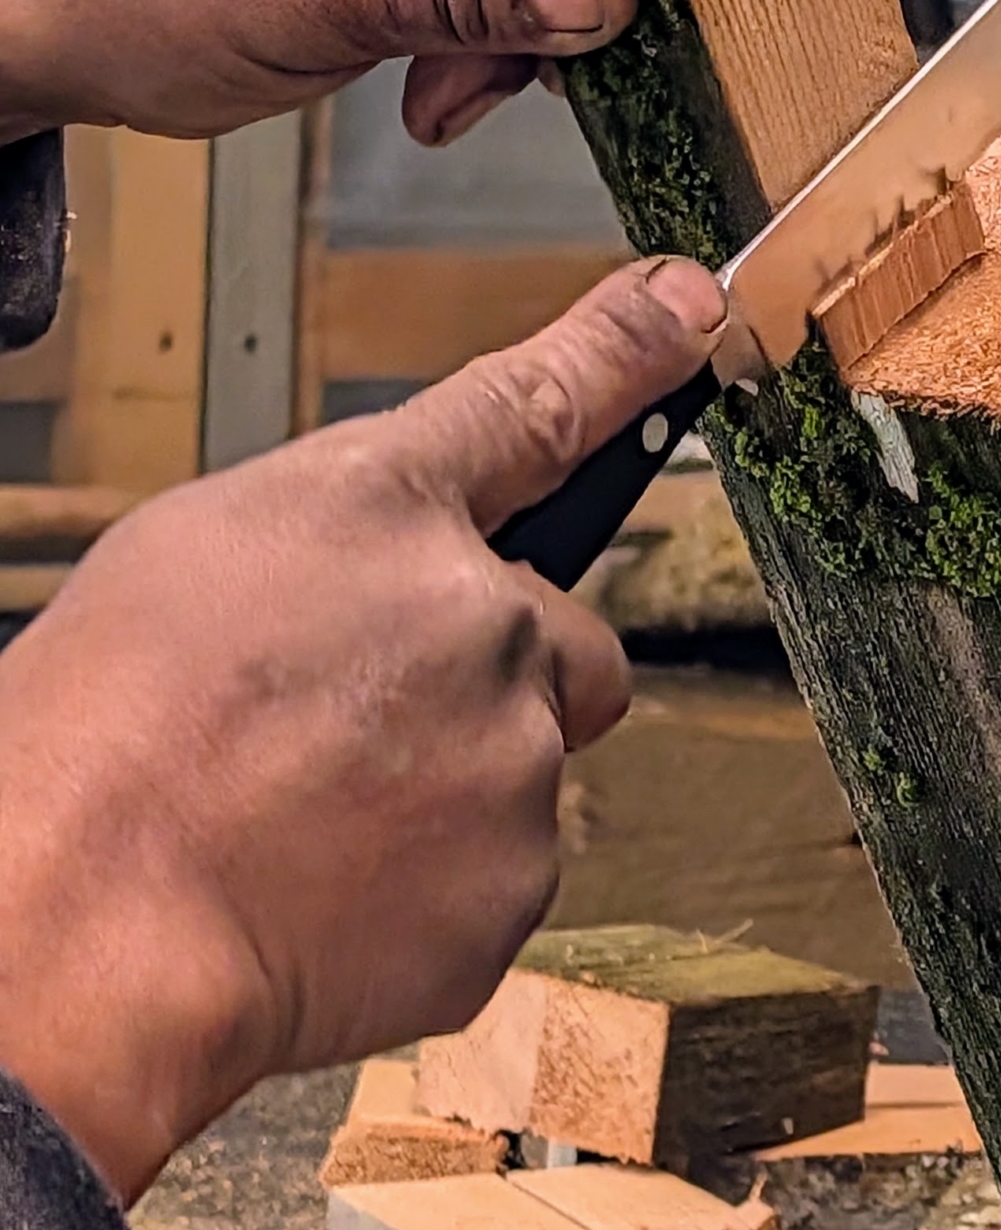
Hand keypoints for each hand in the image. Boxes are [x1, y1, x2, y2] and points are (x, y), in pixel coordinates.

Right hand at [0, 254, 723, 1202]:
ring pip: (524, 771)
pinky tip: (323, 899)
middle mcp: (482, 620)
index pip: (529, 406)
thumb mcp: (189, 557)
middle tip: (358, 733)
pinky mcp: (518, 886)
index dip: (619, 354)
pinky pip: (494, 880)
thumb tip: (412, 574)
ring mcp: (516, 760)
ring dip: (447, 796)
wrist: (83, 924)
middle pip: (565, 644)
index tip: (689, 305)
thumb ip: (336, 546)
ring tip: (300, 827)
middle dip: (499, 684)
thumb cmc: (98, 737)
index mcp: (380, 510)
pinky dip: (427, 895)